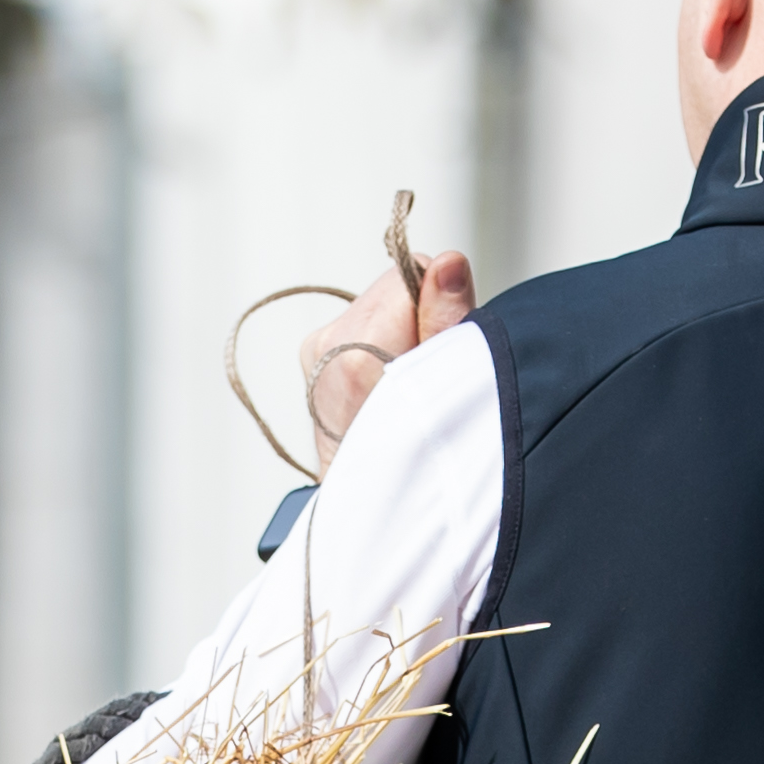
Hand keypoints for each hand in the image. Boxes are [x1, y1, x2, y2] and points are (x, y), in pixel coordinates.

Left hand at [299, 246, 475, 461]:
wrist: (369, 501)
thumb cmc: (415, 454)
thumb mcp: (451, 384)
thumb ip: (449, 317)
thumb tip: (448, 262)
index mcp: (359, 354)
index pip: (411, 274)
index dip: (439, 304)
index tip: (441, 344)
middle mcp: (327, 348)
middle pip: (392, 288)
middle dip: (418, 318)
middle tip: (423, 369)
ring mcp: (314, 352)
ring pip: (376, 304)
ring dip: (398, 330)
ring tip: (403, 380)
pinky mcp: (312, 354)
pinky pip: (358, 322)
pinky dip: (377, 342)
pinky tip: (382, 380)